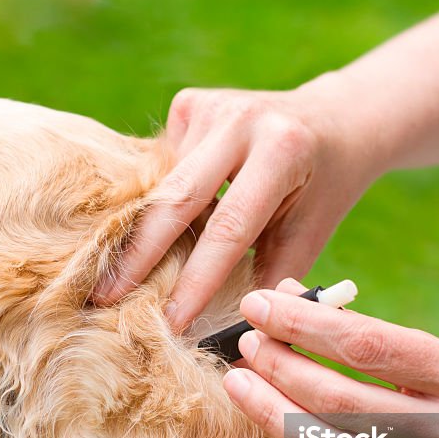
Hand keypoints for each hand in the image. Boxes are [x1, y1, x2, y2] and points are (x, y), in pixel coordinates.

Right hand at [91, 82, 387, 330]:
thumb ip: (270, 277)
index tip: (172, 321)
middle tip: (104, 299)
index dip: (197, 280)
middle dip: (139, 255)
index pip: (229, 227)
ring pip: (163, 184)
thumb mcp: (310, 233)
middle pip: (176, 198)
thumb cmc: (323, 189)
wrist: (334, 120)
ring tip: (118, 276)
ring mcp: (210, 106)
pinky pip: (163, 168)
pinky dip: (159, 202)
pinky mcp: (190, 104)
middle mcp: (240, 120)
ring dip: (146, 232)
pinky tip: (159, 224)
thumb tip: (227, 333)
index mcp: (281, 151)